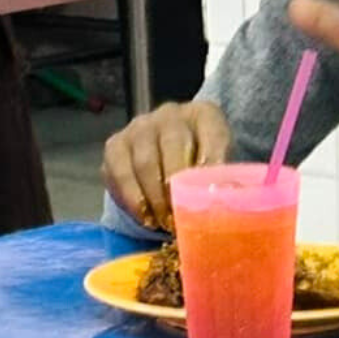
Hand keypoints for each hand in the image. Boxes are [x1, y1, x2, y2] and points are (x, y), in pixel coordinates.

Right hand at [104, 100, 232, 229]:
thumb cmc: (198, 166)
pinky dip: (132, 200)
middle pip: (173, 146)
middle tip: (182, 218)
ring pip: (144, 163)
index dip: (212, 164)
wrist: (165, 159)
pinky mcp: (115, 145)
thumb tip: (223, 199)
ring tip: (164, 223)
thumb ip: (221, 179)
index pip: (213, 135)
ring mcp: (139, 127)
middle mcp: (170, 114)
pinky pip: (119, 173)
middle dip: (177, 187)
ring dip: (155, 198)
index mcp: (204, 115)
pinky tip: (145, 217)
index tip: (210, 193)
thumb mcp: (216, 167)